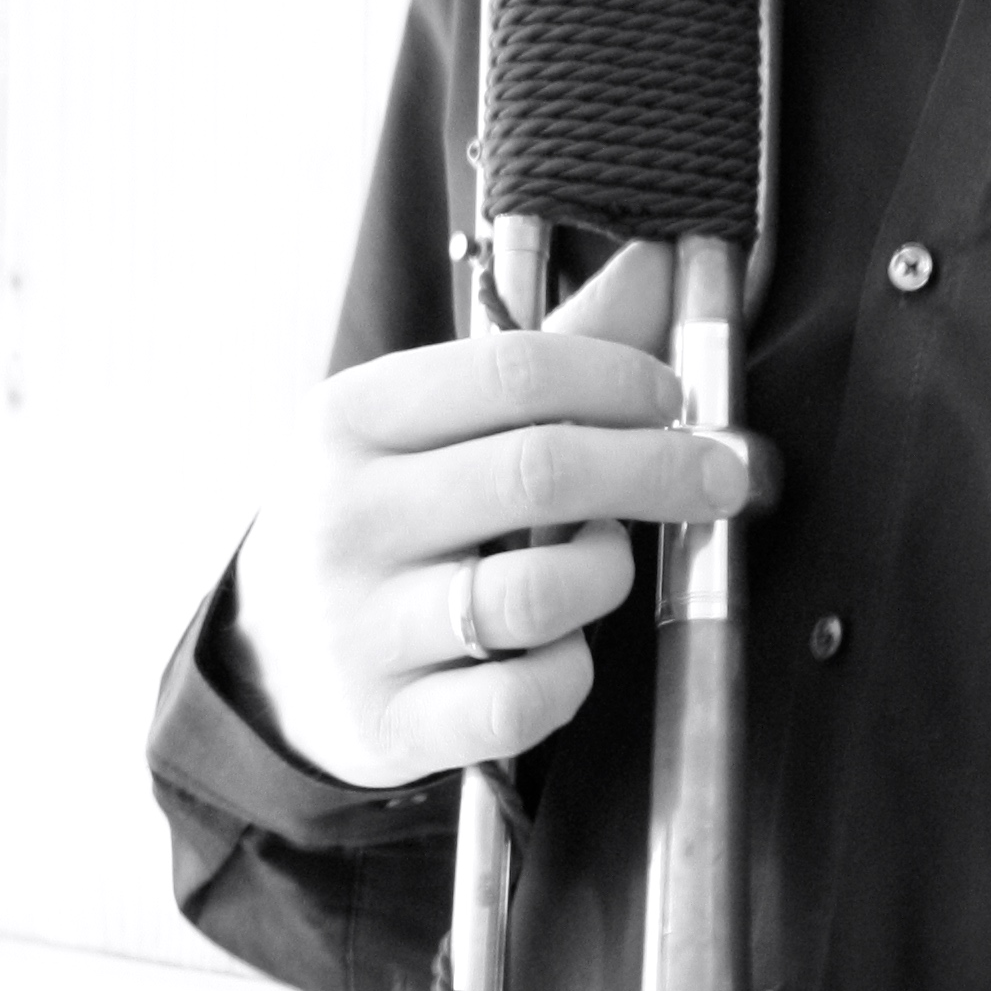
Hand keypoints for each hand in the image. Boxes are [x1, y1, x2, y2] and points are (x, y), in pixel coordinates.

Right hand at [228, 241, 750, 787]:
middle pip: (543, 472)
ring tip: (601, 560)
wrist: (271, 657)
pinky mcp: (391, 723)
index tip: (673, 398)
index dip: (622, 378)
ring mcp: (360, 629)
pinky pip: (526, 699)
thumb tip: (661, 267)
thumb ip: (546, 355)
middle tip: (719, 475)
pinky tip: (560, 646)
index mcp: (351, 419)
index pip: (516, 372)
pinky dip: (571, 672)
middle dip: (659, 468)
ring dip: (606, 572)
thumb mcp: (426, 424)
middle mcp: (346, 518)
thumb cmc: (385, 515)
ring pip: (540, 593)